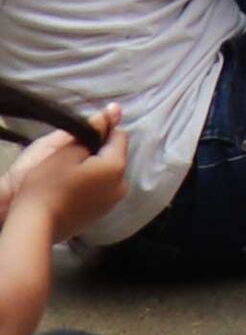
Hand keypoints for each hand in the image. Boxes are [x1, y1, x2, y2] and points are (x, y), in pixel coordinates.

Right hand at [5, 116, 128, 236]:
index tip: (82, 133)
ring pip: (107, 174)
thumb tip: (115, 110)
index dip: (102, 130)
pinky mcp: (100, 214)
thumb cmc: (48, 184)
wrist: (35, 224)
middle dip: (98, 151)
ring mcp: (112, 203)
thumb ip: (94, 130)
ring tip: (68, 172)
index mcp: (116, 167)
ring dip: (94, 168)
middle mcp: (122, 185)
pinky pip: (100, 190)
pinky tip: (70, 188)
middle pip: (114, 156)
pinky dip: (90, 184)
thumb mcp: (68, 151)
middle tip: (71, 155)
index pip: (120, 136)